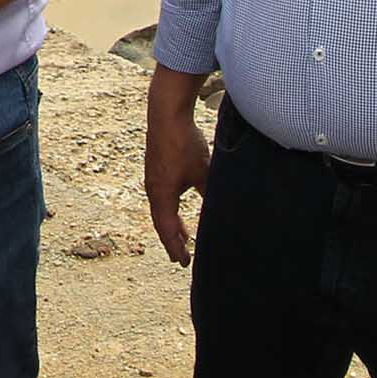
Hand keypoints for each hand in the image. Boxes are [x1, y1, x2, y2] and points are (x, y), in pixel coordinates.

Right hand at [144, 90, 210, 266]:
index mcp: (162, 195)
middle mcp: (153, 189)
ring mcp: (152, 178)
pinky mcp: (155, 167)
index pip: (167, 230)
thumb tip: (223, 212)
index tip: (183, 263)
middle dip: (173, 240)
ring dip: (171, 224)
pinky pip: (161, 196)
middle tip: (181, 256)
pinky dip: (170, 208)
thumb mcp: (204, 173)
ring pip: (161, 209)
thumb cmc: (184, 144)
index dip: (175, 248)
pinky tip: (179, 204)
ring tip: (184, 235)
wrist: (166, 115)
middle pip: (161, 222)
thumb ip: (211, 195)